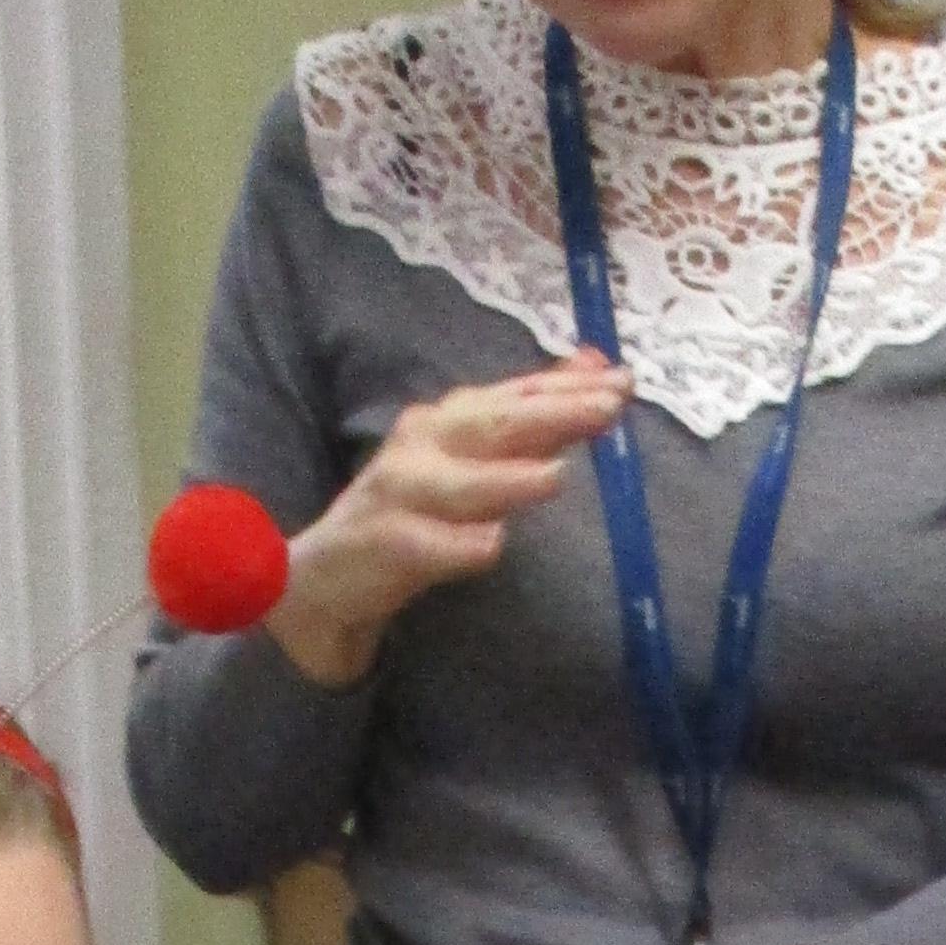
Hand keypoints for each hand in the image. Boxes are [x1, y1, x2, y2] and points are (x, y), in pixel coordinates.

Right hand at [266, 359, 632, 686]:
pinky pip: (422, 545)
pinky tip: (488, 546)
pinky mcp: (382, 546)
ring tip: (555, 476)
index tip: (621, 381)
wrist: (324, 578)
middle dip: (550, 415)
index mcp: (447, 422)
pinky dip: (454, 546)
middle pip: (490, 425)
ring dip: (506, 479)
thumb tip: (596, 366)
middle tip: (606, 410)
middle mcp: (422, 446)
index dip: (565, 386)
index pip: (512, 395)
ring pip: (457, 484)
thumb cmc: (411, 514)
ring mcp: (398, 495)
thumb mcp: (472, 458)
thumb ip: (528, 416)